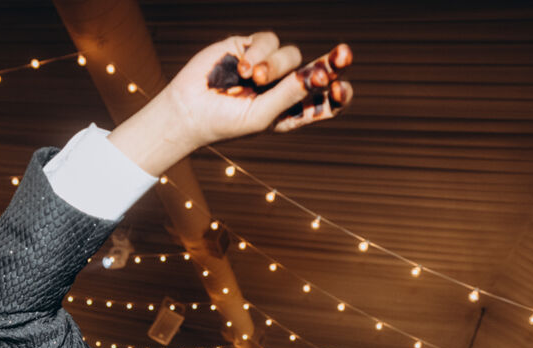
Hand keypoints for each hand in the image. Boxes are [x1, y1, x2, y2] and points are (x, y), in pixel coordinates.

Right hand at [108, 32, 352, 174]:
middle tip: (343, 54)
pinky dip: (259, 52)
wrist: (188, 109)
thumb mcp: (263, 115)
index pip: (326, 100)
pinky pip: (268, 40)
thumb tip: (322, 74)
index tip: (339, 88)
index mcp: (293, 110)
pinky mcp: (251, 48)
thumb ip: (291, 94)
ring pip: (291, 53)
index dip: (338, 93)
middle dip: (332, 62)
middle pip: (319, 70)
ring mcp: (269, 67)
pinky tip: (243, 67)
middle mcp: (285, 87)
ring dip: (275, 64)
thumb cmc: (226, 122)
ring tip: (252, 77)